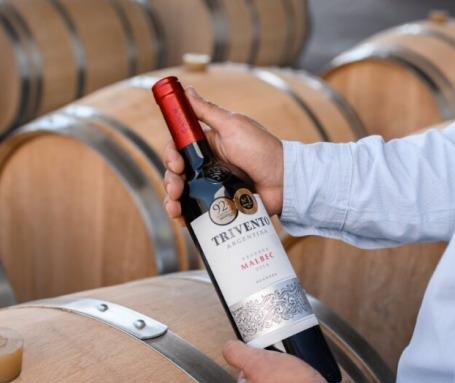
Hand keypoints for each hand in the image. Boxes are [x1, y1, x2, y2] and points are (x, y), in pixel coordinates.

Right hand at [162, 88, 284, 221]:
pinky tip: (182, 220)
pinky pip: (197, 211)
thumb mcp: (232, 125)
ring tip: (176, 209)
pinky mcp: (220, 205)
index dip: (171, 156)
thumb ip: (207, 111)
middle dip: (170, 182)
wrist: (284, 181)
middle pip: (176, 174)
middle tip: (176, 189)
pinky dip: (186, 217)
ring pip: (183, 194)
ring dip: (173, 201)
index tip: (177, 164)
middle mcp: (207, 166)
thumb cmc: (261, 149)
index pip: (178, 149)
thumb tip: (186, 90)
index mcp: (207, 145)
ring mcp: (213, 187)